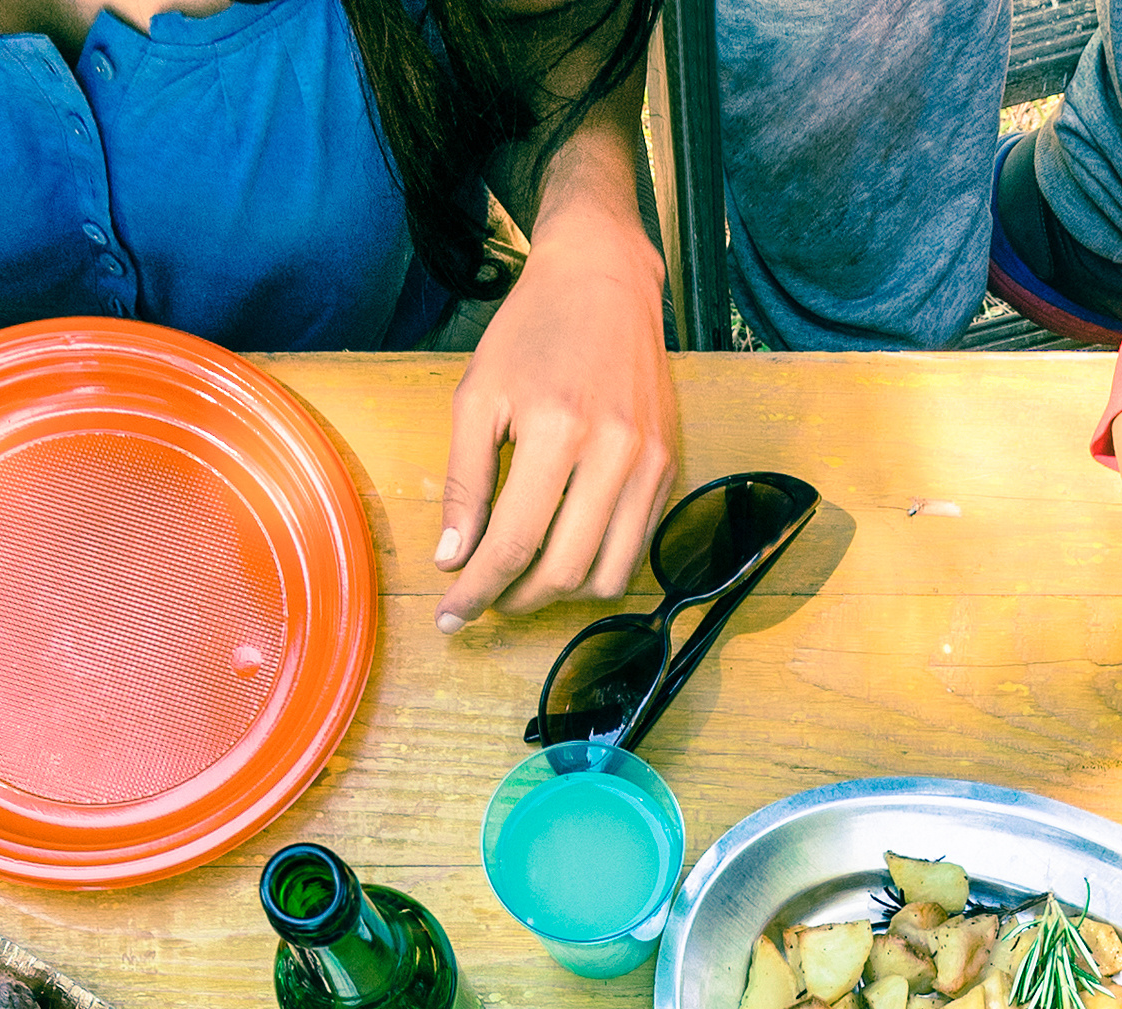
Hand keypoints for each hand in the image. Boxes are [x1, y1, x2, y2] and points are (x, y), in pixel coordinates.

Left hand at [436, 244, 678, 630]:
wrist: (603, 279)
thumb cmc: (532, 331)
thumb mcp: (478, 397)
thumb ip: (463, 482)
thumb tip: (454, 558)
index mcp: (558, 429)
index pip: (513, 543)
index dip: (477, 591)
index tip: (450, 617)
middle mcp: (614, 451)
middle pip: (564, 571)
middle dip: (516, 599)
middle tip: (485, 594)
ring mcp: (651, 461)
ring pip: (609, 575)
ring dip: (561, 592)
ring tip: (526, 575)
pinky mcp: (670, 465)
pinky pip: (637, 547)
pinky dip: (598, 564)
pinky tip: (565, 545)